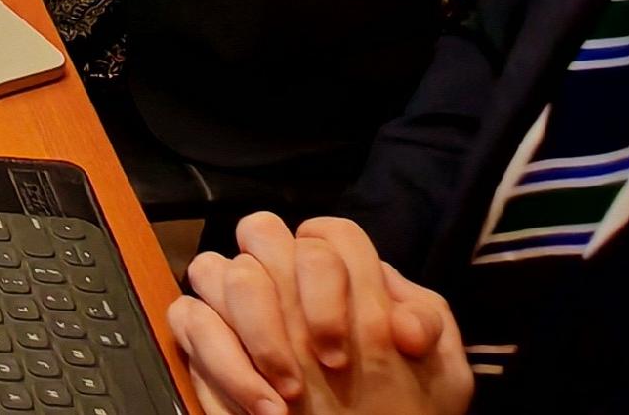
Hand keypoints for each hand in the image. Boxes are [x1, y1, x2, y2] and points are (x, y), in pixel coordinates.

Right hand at [170, 215, 467, 414]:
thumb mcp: (441, 373)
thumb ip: (431, 327)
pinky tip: (263, 408)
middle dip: (287, 290)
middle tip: (322, 360)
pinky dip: (221, 361)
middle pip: (260, 230)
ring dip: (257, 334)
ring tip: (289, 395)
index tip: (348, 351)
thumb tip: (402, 322)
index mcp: (342, 276)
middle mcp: (286, 280)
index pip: (327, 235)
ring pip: (216, 268)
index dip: (331, 280)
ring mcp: (239, 307)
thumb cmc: (405, 409)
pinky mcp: (203, 340)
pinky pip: (187, 318)